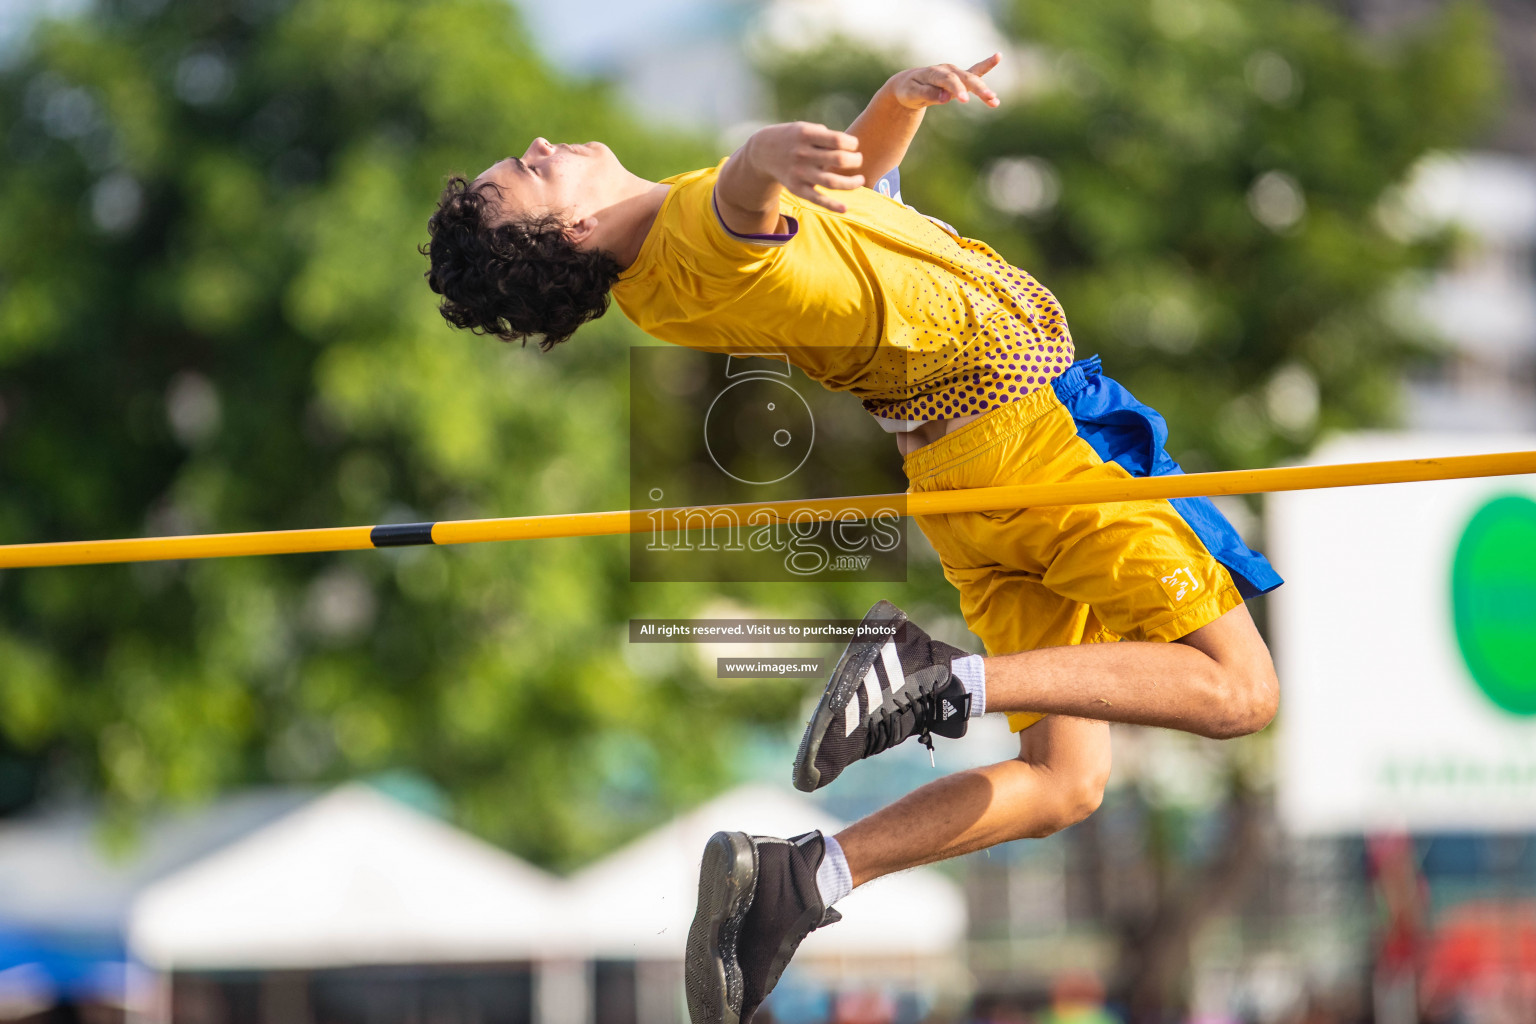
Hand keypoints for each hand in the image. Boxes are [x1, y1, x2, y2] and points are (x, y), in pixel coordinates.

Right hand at [746, 121, 864, 212]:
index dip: (852, 143)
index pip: (838, 140)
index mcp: (807, 135)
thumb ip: (826, 137)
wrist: (763, 151)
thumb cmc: (793, 138)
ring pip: (832, 182)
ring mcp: (799, 172)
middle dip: (855, 160)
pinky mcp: (797, 188)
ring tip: (860, 180)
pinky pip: (817, 199)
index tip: (853, 145)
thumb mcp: (805, 128)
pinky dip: (831, 205)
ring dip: (851, 183)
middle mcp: (803, 154)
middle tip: (858, 160)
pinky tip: (844, 209)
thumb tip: (851, 150)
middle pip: (839, 159)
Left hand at [890, 54, 1000, 108]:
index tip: (964, 100)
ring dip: (984, 88)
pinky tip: (998, 56)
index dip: (956, 89)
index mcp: (933, 73)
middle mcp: (946, 70)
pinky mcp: (960, 77)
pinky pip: (975, 72)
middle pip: (964, 78)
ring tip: (995, 100)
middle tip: (990, 98)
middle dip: (977, 88)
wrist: (909, 84)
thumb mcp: (912, 94)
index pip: (947, 81)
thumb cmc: (909, 89)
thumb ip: (927, 94)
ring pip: (972, 79)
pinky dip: (986, 66)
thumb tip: (944, 98)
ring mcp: (954, 72)